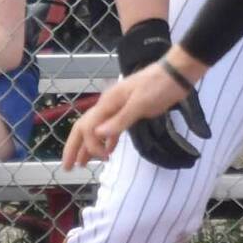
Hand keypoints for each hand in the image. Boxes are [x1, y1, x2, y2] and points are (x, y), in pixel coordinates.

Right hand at [62, 61, 208, 167]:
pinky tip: (107, 152)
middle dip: (74, 148)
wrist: (176, 74)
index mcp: (108, 103)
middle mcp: (108, 106)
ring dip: (89, 147)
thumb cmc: (159, 86)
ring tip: (82, 164)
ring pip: (97, 130)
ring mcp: (118, 109)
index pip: (88, 127)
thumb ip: (120, 120)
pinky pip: (112, 129)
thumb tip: (98, 135)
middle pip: (84, 128)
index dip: (90, 145)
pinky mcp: (129, 111)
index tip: (104, 158)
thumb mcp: (141, 103)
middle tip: (67, 167)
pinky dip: (108, 141)